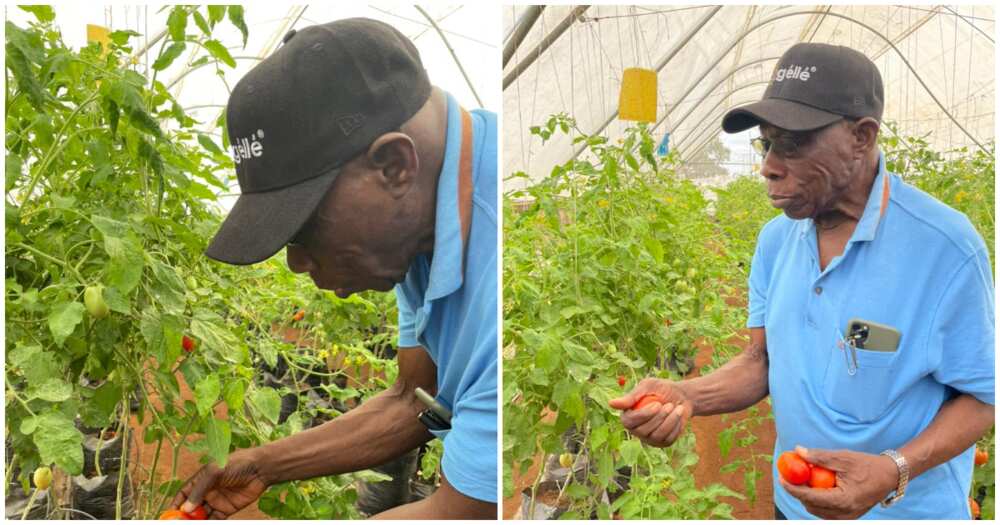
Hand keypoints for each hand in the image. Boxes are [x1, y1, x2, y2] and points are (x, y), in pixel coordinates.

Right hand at [170, 448, 270, 518]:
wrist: (261, 469)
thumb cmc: (237, 464)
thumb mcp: (215, 472)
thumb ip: (200, 489)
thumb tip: (185, 509)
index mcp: (201, 479)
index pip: (183, 494)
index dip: (175, 505)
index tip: (169, 516)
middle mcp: (207, 491)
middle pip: (190, 508)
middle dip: (184, 517)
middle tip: (181, 523)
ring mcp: (217, 501)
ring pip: (201, 515)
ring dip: (196, 521)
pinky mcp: (227, 509)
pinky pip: (215, 519)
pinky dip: (209, 523)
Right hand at [608, 378, 692, 446]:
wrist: (681, 396)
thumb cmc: (660, 389)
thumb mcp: (647, 387)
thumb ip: (631, 397)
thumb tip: (611, 404)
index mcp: (627, 417)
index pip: (629, 422)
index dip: (643, 415)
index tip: (657, 404)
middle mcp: (636, 430)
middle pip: (643, 431)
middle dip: (659, 417)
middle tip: (669, 404)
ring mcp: (650, 438)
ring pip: (657, 435)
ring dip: (670, 420)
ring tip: (675, 407)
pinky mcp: (663, 442)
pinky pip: (669, 438)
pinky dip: (676, 425)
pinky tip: (678, 415)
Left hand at [779, 445, 898, 519]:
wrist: (889, 476)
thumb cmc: (867, 465)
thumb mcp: (842, 458)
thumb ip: (819, 457)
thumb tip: (798, 451)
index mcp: (843, 500)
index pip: (810, 498)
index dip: (793, 488)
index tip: (781, 478)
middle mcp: (844, 513)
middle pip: (811, 506)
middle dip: (799, 491)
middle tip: (791, 475)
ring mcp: (847, 517)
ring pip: (817, 511)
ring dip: (808, 496)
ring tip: (806, 479)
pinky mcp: (849, 517)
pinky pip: (826, 512)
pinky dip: (818, 500)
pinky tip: (818, 487)